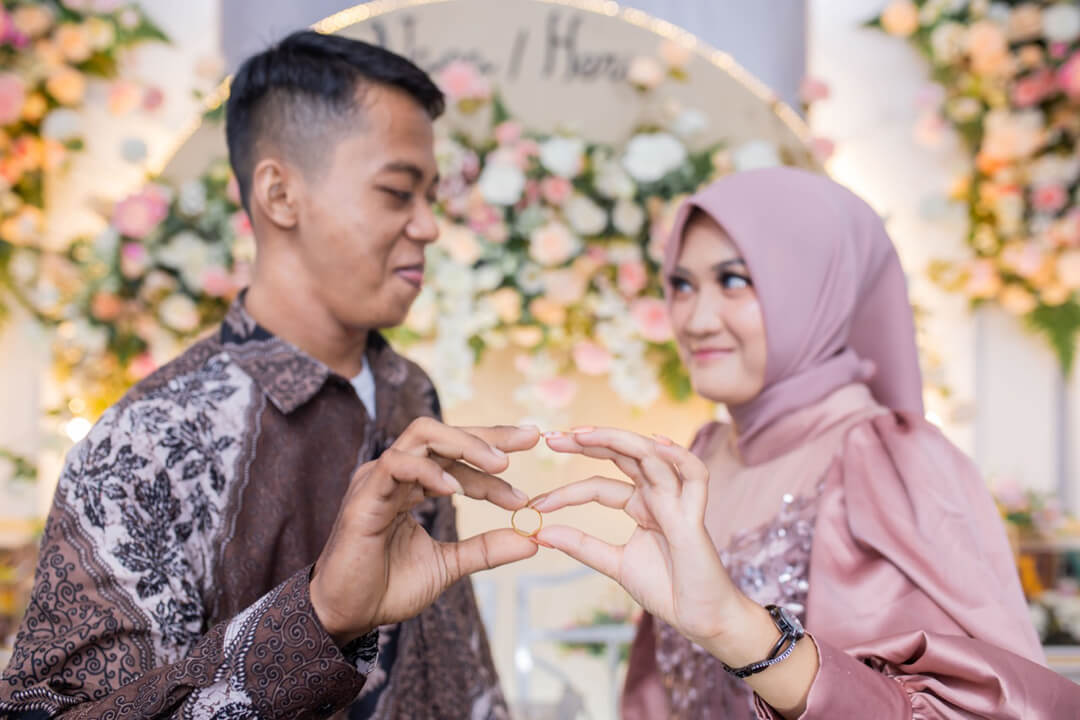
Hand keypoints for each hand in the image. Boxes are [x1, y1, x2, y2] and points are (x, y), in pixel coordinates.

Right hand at [310, 418, 539, 644]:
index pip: (457, 457)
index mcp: (412, 484)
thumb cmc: (387, 587)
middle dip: (487, 434)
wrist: (347, 615)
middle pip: (442, 433)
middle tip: (528, 440)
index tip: (530, 471)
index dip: (493, 461)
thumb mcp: (448, 565)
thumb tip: (533, 539)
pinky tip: (455, 490)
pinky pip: (396, 465)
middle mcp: (395, 473)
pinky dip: (428, 471)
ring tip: (500, 466)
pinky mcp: (364, 496)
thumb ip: (486, 549)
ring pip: (422, 436)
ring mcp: (377, 479)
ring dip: (465, 445)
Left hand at [532, 428, 754, 652]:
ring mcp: (678, 501)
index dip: (567, 491)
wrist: (700, 618)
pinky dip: (678, 456)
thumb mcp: (614, 564)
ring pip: (652, 455)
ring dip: (617, 440)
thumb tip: (540, 534)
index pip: (600, 485)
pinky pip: (695, 476)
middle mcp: (659, 495)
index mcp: (641, 504)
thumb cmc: (666, 589)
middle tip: (552, 438)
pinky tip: (653, 443)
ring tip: (582, 435)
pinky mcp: (695, 516)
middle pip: (624, 455)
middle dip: (588, 442)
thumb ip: (582, 546)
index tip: (535, 504)